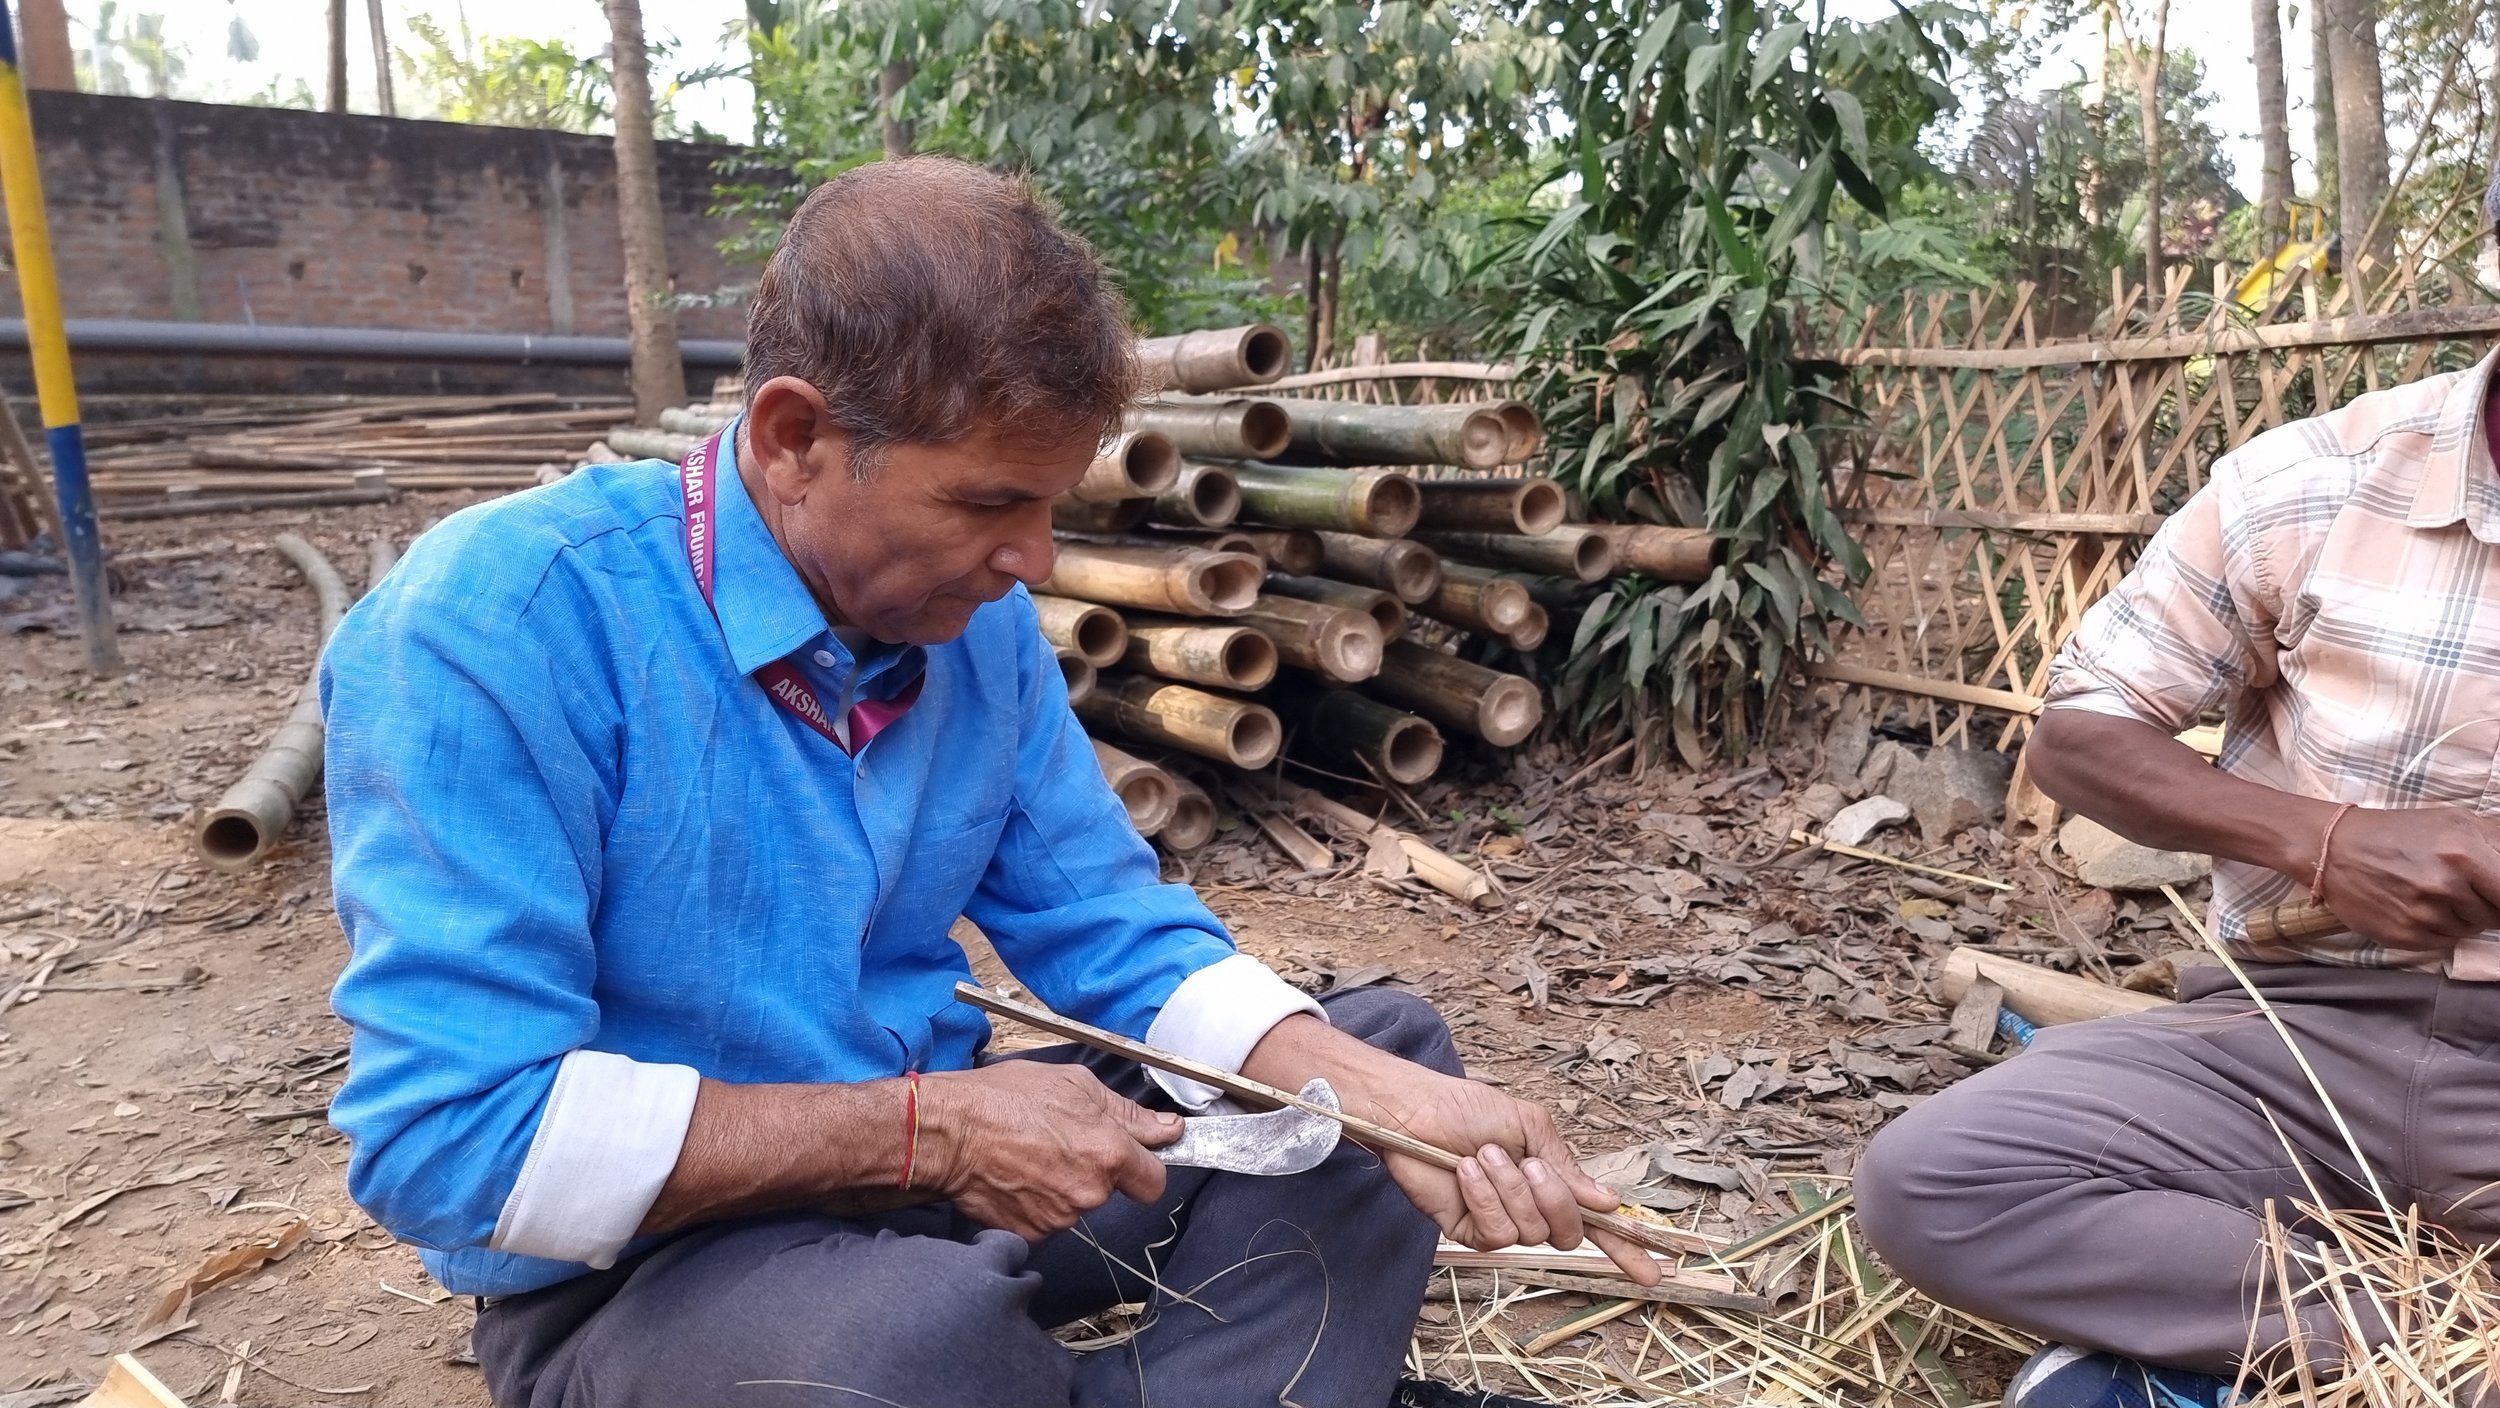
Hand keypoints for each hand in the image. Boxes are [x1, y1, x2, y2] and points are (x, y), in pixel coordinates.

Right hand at [915, 1063, 1181, 1239]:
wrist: (948, 1133)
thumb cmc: (1004, 1099)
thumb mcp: (1073, 1084)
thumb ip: (1126, 1112)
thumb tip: (1168, 1129)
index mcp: (1109, 1153)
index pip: (1154, 1181)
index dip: (1143, 1168)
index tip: (1131, 1158)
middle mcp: (1090, 1192)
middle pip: (1110, 1191)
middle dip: (1093, 1171)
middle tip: (1059, 1142)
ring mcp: (1059, 1218)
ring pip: (1076, 1205)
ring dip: (1062, 1185)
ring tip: (1030, 1155)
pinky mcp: (1031, 1234)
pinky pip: (1046, 1220)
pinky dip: (1035, 1203)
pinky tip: (1016, 1177)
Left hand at [1355, 1072, 1661, 1285]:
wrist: (1417, 1110)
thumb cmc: (1467, 1109)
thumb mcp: (1528, 1126)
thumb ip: (1566, 1166)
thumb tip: (1607, 1203)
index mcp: (1548, 1181)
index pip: (1594, 1222)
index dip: (1625, 1248)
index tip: (1657, 1270)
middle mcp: (1529, 1207)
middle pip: (1568, 1232)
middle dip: (1553, 1197)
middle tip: (1528, 1164)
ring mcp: (1500, 1221)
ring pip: (1532, 1231)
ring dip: (1510, 1187)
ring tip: (1484, 1155)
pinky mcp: (1469, 1232)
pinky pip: (1497, 1233)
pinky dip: (1486, 1198)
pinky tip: (1467, 1172)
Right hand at [2316, 805, 2499, 950]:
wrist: (2333, 849)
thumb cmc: (2399, 832)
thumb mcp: (2454, 820)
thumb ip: (2497, 840)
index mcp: (2463, 853)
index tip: (2496, 894)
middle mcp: (2445, 886)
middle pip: (2498, 915)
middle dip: (2487, 904)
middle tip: (2461, 887)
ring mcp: (2424, 915)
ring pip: (2471, 930)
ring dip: (2462, 916)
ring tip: (2433, 893)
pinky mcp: (2406, 937)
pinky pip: (2445, 942)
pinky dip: (2438, 928)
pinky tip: (2417, 907)